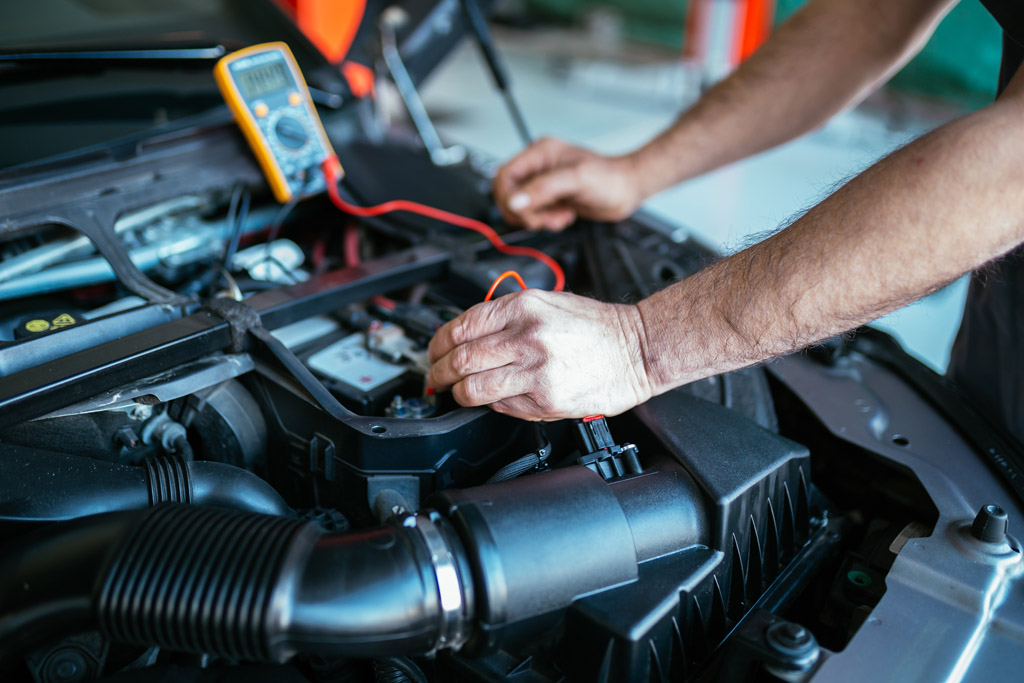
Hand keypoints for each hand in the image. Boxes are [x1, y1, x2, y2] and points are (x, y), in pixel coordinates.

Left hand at [427, 289, 652, 420]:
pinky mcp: (546, 400)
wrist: (637, 350)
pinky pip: (502, 406)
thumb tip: (464, 336)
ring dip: (457, 393)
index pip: (460, 326)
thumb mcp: (547, 303)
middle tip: (436, 377)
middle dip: (439, 372)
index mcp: (523, 307)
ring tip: (457, 393)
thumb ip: (505, 317)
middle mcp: (527, 337)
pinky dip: (491, 404)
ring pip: (473, 388)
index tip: (434, 352)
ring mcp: (536, 370)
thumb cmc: (596, 327)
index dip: (438, 343)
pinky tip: (496, 397)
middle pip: (460, 359)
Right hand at [493, 137, 642, 231]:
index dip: (508, 197)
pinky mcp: (551, 197)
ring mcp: (544, 182)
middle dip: (524, 211)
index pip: (505, 175)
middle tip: (542, 218)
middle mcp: (538, 166)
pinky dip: (546, 221)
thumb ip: (543, 189)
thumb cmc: (609, 178)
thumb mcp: (575, 180)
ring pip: (521, 207)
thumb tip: (515, 201)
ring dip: (537, 218)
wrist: (627, 190)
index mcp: (539, 152)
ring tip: (559, 216)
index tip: (524, 212)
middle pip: (508, 193)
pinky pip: (535, 213)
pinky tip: (564, 216)